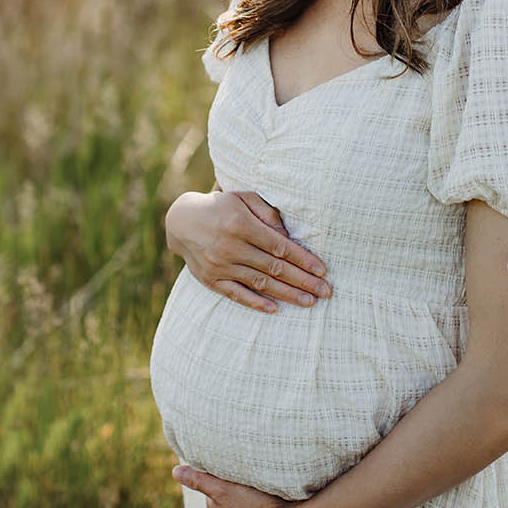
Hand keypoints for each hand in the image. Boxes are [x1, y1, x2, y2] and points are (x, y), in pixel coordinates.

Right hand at [164, 188, 330, 312]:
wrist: (182, 222)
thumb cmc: (220, 207)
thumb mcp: (242, 198)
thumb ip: (266, 212)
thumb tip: (287, 235)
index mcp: (241, 224)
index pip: (280, 246)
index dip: (302, 259)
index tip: (321, 270)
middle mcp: (231, 247)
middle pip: (274, 268)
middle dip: (303, 281)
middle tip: (325, 291)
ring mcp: (220, 266)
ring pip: (260, 283)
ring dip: (287, 294)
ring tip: (309, 302)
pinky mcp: (211, 280)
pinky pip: (237, 294)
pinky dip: (256, 303)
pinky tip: (275, 309)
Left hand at [173, 464, 317, 507]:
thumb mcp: (221, 490)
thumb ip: (199, 480)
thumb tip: (174, 471)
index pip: (212, 479)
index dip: (218, 465)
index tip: (227, 452)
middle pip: (227, 485)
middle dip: (233, 473)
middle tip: (244, 457)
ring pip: (244, 491)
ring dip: (249, 480)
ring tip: (258, 467)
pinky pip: (258, 497)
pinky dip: (261, 488)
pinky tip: (269, 481)